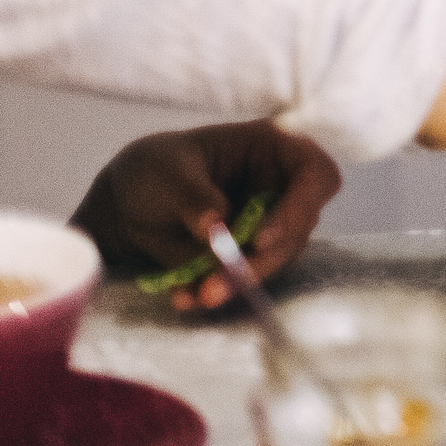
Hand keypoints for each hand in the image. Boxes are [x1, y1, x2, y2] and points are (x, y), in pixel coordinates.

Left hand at [70, 121, 340, 309]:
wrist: (129, 203)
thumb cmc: (158, 168)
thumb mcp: (166, 171)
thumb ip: (194, 197)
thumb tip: (216, 227)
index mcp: (278, 149)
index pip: (316, 176)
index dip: (299, 208)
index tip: (260, 240)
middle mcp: (284, 189)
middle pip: (299, 228)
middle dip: (262, 260)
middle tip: (220, 283)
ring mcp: (270, 226)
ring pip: (277, 259)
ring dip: (240, 281)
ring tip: (199, 295)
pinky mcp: (250, 257)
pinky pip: (245, 279)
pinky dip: (218, 290)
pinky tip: (185, 296)